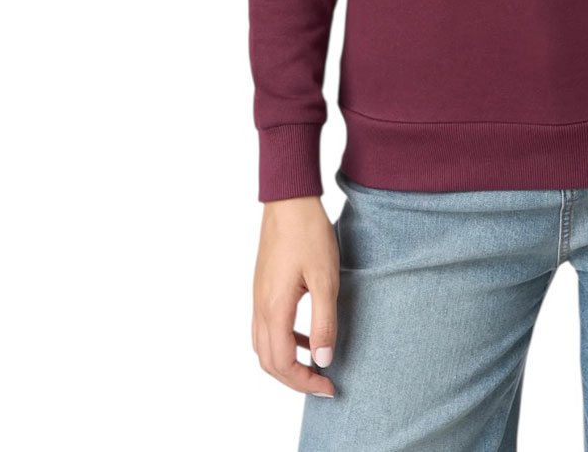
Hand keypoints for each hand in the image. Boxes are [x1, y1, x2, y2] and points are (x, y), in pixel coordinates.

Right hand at [252, 195, 340, 396]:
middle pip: (269, 362)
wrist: (289, 200)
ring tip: (316, 363)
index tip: (329, 386)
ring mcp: (258, 297)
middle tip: (323, 384)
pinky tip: (307, 334)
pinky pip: (266, 327)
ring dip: (287, 362)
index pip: (283, 363)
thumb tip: (323, 360)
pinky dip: (284, 341)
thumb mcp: (326, 279)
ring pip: (264, 346)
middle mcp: (260, 307)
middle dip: (294, 380)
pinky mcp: (262, 287)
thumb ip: (324, 322)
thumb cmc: (309, 234)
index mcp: (274, 309)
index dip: (305, 382)